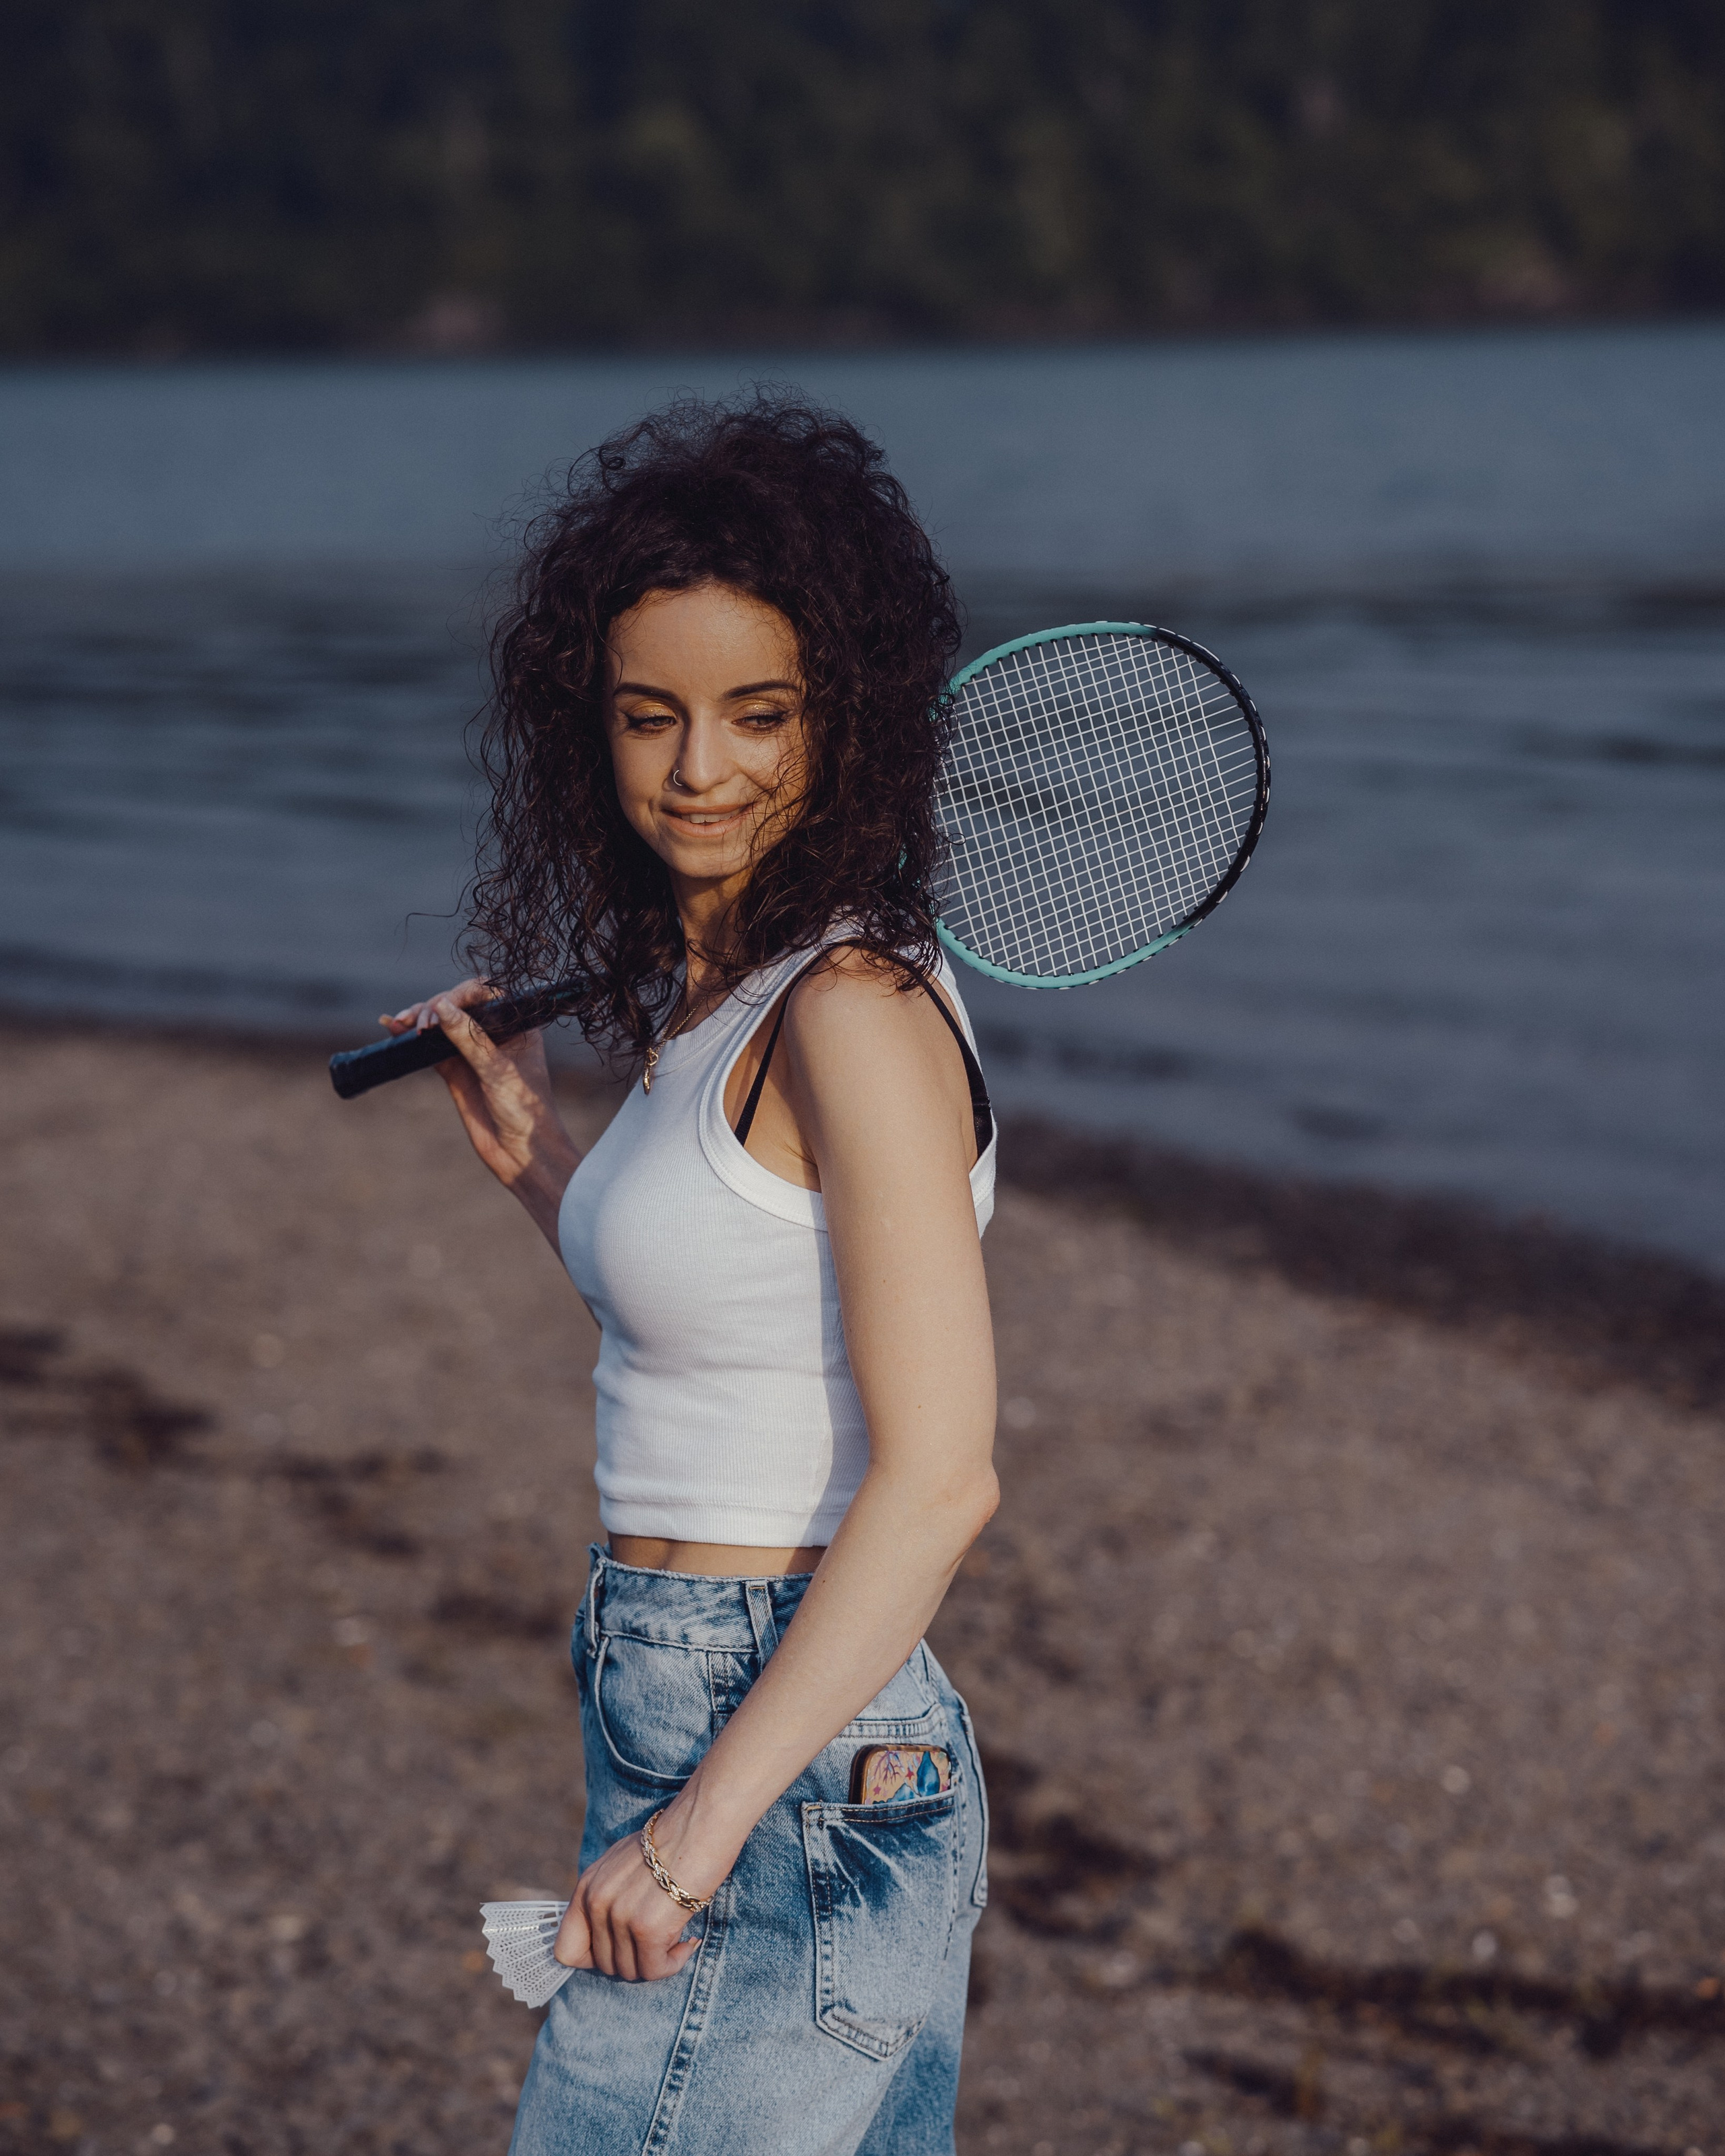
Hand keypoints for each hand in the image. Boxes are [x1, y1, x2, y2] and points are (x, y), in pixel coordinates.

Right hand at [381, 980, 578, 1241]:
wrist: (522, 1154)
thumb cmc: (525, 1111)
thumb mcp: (498, 1071)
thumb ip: (469, 1039)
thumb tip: (442, 1006)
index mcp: (518, 1025)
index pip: (488, 993)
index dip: (463, 993)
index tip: (443, 1005)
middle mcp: (495, 1034)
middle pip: (460, 1003)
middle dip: (436, 1006)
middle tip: (422, 1024)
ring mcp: (472, 1052)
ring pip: (442, 1023)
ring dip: (420, 1018)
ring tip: (402, 1023)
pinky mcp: (455, 1070)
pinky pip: (429, 1047)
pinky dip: (410, 1037)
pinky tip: (391, 1027)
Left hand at [553, 1810, 726, 1981]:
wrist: (699, 1827)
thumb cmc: (671, 1842)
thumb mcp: (623, 1863)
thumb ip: (608, 1896)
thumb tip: (608, 1936)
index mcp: (587, 1887)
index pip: (565, 1951)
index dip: (592, 1959)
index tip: (621, 1949)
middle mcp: (596, 1904)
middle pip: (604, 1965)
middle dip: (634, 1959)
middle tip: (659, 1942)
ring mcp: (619, 1917)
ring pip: (630, 1971)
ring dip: (656, 1961)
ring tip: (677, 1938)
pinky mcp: (646, 1930)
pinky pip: (654, 1970)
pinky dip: (673, 1963)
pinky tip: (688, 1943)